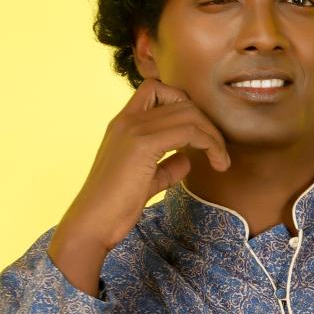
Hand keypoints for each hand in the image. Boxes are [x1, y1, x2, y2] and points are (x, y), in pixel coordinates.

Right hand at [52, 79, 230, 257]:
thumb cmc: (115, 207)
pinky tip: (216, 163)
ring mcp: (133, 129)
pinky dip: (209, 143)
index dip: (184, 105)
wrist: (92, 223)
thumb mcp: (146, 181)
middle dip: (207, 123)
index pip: (156, 90)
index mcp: (123, 123)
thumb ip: (166, 167)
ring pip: (189, 113)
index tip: (199, 134)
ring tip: (221, 161)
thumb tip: (188, 159)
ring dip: (213, 135)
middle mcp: (127, 120)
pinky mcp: (142, 145)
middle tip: (219, 152)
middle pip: (180, 100)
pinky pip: (188, 131)